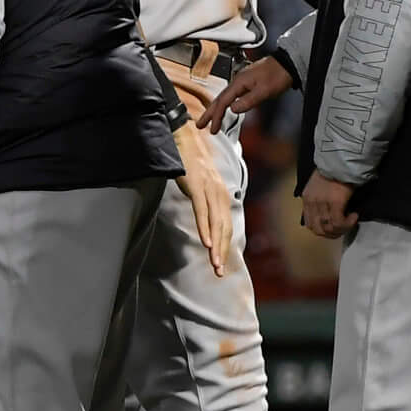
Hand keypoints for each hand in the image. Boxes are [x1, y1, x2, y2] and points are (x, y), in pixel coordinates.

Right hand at [175, 122, 236, 275]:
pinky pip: (202, 211)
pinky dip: (204, 228)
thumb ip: (205, 202)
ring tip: (215, 264)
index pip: (226, 227)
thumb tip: (204, 219)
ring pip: (215, 223)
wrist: (185, 136)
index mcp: (222, 196)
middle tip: (219, 273)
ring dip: (215, 246)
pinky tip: (205, 242)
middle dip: (222, 253)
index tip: (220, 265)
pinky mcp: (197, 185)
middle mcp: (220, 194)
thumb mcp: (202, 185)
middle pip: (223, 229)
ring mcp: (209, 190)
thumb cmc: (191, 163)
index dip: (224, 247)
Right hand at [199, 56, 292, 131]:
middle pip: (219, 99)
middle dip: (209, 113)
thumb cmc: (278, 75)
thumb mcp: (264, 91)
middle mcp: (238, 81)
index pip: (223, 102)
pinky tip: (227, 108)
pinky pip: (232, 95)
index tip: (213, 129)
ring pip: (225, 97)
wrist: (288, 63)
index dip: (216, 116)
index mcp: (239, 82)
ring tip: (210, 119)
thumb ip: (248, 101)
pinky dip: (226, 104)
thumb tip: (233, 109)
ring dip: (217, 109)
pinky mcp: (249, 82)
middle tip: (200, 125)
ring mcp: (243, 81)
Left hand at [301, 172, 357, 241]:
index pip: (310, 225)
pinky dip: (348, 224)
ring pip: (329, 228)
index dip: (323, 231)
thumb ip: (319, 200)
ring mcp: (322, 203)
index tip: (334, 228)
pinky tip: (354, 216)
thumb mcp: (319, 186)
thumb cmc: (334, 170)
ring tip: (350, 222)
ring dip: (342, 229)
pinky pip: (339, 222)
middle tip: (344, 228)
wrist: (342, 158)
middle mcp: (311, 203)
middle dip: (333, 234)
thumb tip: (328, 216)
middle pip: (319, 230)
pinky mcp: (335, 202)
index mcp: (306, 198)